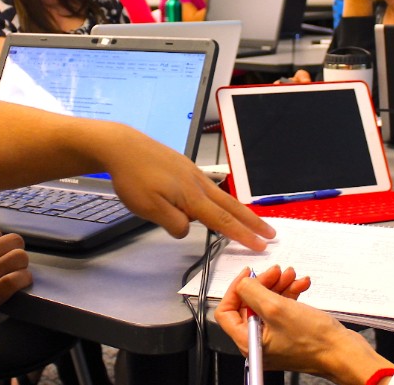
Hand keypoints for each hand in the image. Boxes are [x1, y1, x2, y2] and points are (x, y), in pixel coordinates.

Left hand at [104, 130, 275, 250]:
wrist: (122, 146)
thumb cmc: (134, 178)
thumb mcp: (149, 209)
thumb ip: (173, 223)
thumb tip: (187, 229)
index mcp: (191, 196)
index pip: (223, 220)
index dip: (242, 235)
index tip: (261, 245)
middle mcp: (197, 183)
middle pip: (230, 206)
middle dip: (252, 221)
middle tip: (271, 233)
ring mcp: (192, 173)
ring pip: (221, 196)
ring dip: (239, 210)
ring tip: (251, 220)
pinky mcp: (183, 167)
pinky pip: (208, 187)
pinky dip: (222, 199)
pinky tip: (216, 201)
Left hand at [215, 268, 390, 382]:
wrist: (343, 352)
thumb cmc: (314, 341)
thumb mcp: (277, 308)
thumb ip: (252, 292)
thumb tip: (242, 282)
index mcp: (248, 342)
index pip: (226, 312)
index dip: (235, 289)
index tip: (248, 275)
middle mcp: (258, 342)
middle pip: (249, 304)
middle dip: (263, 284)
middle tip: (276, 271)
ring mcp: (274, 337)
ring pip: (268, 303)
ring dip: (279, 286)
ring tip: (292, 276)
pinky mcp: (289, 332)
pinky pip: (283, 308)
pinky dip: (290, 294)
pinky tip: (301, 285)